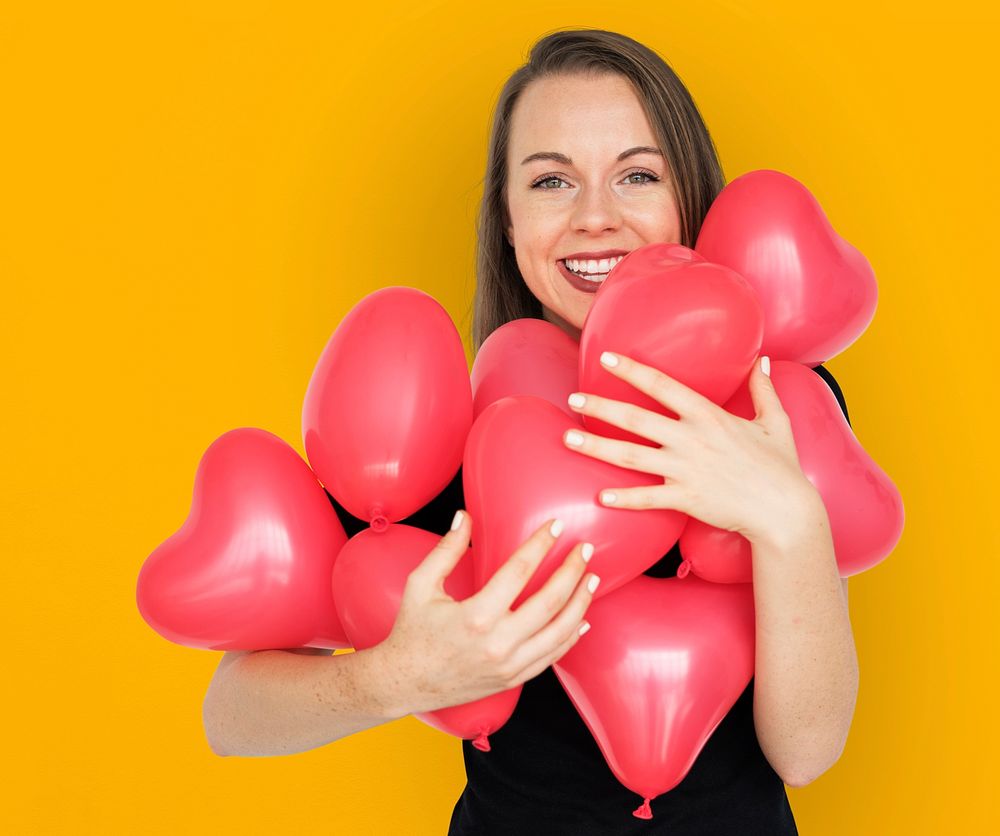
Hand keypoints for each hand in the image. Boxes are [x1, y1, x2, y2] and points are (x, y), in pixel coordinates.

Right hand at [374, 512, 598, 715]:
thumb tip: (465, 517)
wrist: (406, 682)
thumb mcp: (420, 585)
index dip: (541, 544)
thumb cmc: (412, 631)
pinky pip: (552, 657)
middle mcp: (497, 643)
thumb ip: (446, 550)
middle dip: (572, 571)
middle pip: (550, 602)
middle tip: (586, 549)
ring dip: (580, 603)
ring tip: (592, 578)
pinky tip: (582, 618)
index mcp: (476, 616)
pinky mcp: (513, 679)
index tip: (557, 526)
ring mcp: (509, 665)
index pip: (520, 571)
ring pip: (559, 632)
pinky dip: (571, 636)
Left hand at [563, 352, 817, 543]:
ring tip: (568, 438)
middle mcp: (691, 438)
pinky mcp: (685, 498)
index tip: (606, 358)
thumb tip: (763, 360)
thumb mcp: (777, 422)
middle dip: (600, 406)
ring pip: (630, 456)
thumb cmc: (781, 467)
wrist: (785, 511)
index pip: (662, 385)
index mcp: (708, 415)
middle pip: (636, 418)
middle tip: (572, 397)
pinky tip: (599, 496)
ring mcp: (685, 469)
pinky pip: (647, 497)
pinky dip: (623, 498)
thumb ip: (763, 390)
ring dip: (596, 446)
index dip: (632, 370)